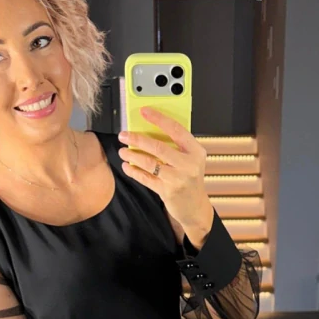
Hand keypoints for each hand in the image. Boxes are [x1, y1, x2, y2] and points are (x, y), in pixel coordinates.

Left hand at [118, 107, 212, 233]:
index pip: (176, 129)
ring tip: (123, 151)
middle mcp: (188, 164)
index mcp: (195, 151)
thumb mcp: (190, 159)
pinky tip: (127, 166)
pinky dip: (134, 171)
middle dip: (138, 139)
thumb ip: (176, 146)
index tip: (144, 111)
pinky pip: (146, 179)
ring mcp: (178, 179)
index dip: (159, 119)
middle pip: (158, 147)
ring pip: (150, 163)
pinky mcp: (168, 192)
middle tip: (124, 135)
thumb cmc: (190, 179)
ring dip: (133, 156)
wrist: (195, 207)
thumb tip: (150, 129)